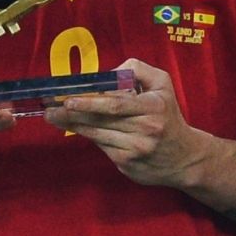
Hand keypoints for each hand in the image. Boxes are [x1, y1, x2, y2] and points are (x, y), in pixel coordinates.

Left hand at [44, 59, 206, 187]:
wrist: (185, 158)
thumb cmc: (169, 116)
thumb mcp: (162, 85)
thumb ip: (137, 70)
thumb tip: (108, 74)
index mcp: (152, 107)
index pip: (116, 104)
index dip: (90, 102)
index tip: (68, 99)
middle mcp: (144, 130)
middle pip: (101, 120)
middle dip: (72, 113)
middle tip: (49, 108)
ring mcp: (134, 150)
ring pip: (97, 134)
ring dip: (72, 125)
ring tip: (52, 117)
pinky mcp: (126, 165)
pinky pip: (102, 146)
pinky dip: (88, 135)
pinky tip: (76, 127)